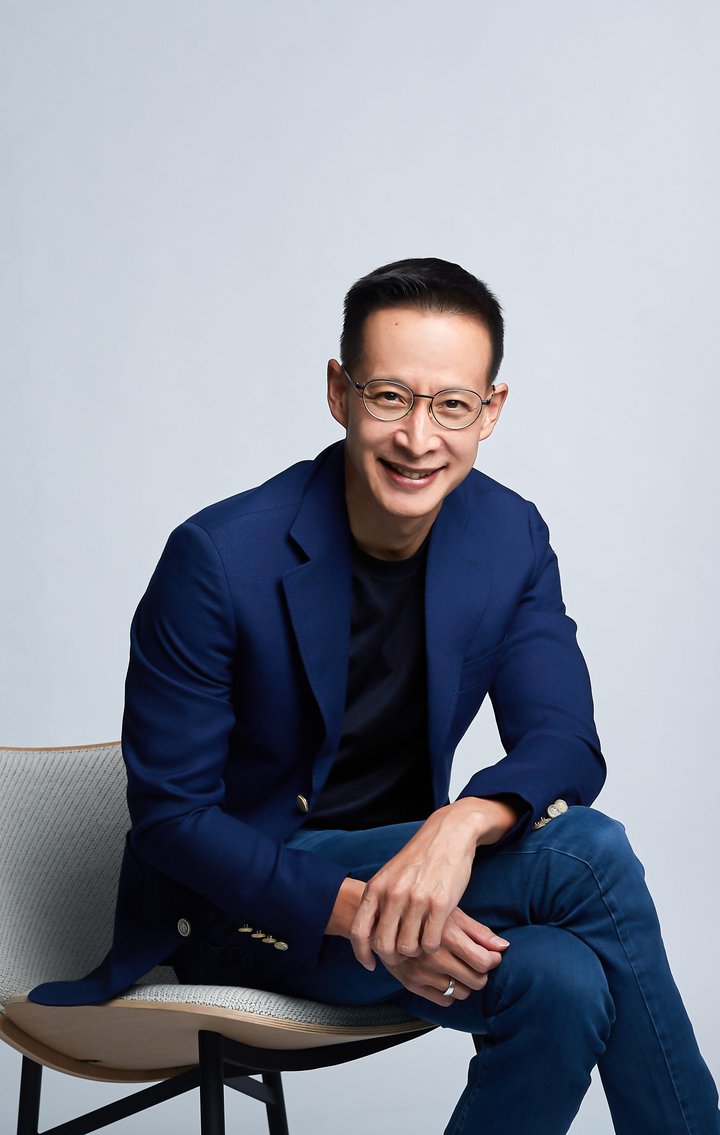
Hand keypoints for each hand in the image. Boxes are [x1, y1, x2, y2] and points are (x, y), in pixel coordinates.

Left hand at [349, 797, 516, 970]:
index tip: (371, 964)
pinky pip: (430, 943)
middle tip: (402, 955)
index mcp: (376, 887)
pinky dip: (431, 946)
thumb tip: (370, 934)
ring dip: (414, 952)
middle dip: (392, 957)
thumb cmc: (419, 859)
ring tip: (420, 944)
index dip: (362, 954)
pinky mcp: (440, 904)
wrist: (448, 834)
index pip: (359, 931)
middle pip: (383, 945)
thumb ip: (379, 900)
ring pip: (407, 948)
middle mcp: (393, 894)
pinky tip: (434, 937)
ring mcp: (416, 900)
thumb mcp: (390, 875)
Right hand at [382, 907, 507, 1006]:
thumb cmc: (422, 912)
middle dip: (481, 973)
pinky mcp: (411, 984)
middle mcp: (433, 956)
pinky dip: (449, 991)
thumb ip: (478, 932)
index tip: (491, 956)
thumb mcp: (451, 913)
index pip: (484, 962)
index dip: (493, 960)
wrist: (382, 919)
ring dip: (465, 983)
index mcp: (446, 935)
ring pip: (462, 992)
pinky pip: (444, 1000)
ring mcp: (421, 972)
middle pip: (476, 981)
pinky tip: (445, 976)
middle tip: (477, 963)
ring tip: (460, 968)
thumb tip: (504, 947)